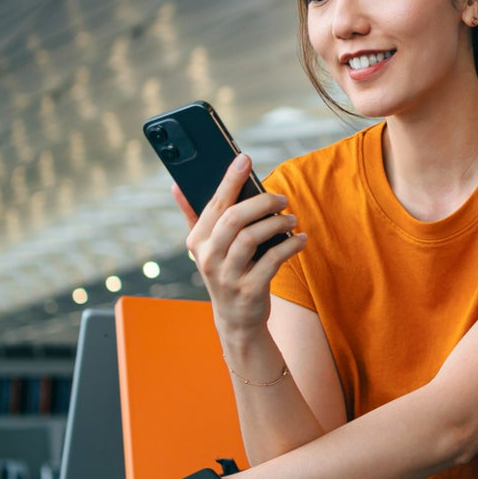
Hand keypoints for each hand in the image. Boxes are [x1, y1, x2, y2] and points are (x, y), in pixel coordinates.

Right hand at [176, 154, 306, 335]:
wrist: (236, 320)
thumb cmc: (225, 272)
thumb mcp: (205, 248)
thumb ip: (193, 216)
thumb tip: (177, 185)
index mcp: (197, 242)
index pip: (214, 204)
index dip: (229, 180)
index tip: (244, 158)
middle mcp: (208, 258)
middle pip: (232, 219)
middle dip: (260, 202)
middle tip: (281, 198)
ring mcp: (227, 276)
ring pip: (251, 238)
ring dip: (276, 223)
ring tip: (291, 218)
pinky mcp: (249, 291)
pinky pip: (272, 261)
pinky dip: (290, 246)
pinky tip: (300, 238)